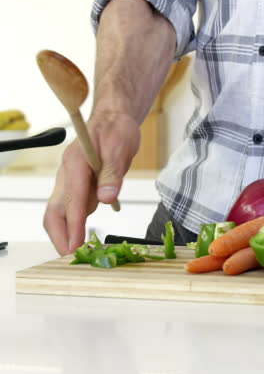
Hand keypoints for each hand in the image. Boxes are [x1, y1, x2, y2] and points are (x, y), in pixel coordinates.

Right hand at [43, 112, 139, 254]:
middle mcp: (67, 172)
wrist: (113, 117)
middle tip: (70, 256)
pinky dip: (76, 221)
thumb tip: (106, 198)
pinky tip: (85, 232)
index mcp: (75, 161)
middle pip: (54, 209)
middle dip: (60, 234)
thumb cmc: (116, 129)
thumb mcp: (120, 148)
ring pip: (61, 209)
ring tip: (80, 250)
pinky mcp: (76, 183)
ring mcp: (70, 178)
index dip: (74, 224)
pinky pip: (72, 205)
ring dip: (67, 230)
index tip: (76, 246)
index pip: (72, 198)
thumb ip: (112, 174)